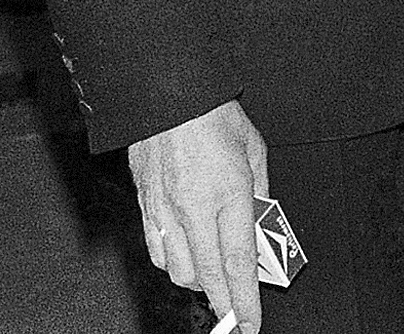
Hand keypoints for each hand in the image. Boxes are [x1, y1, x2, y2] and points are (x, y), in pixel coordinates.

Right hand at [128, 100, 267, 333]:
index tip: (251, 321)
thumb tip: (259, 220)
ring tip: (214, 279)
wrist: (165, 92)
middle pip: (206, 276)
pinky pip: (156, 251)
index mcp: (228, 192)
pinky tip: (184, 257)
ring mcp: (164, 210)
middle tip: (235, 318)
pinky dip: (172, 263)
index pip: (237, 261)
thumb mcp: (253, 147)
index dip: (245, 299)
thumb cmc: (211, 113)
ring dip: (198, 282)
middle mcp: (193, 208)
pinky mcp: (145, 206)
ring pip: (177, 271)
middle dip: (223, 304)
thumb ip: (259, 189)